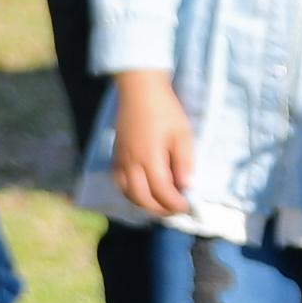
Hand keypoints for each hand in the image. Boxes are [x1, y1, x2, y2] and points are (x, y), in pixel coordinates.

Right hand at [110, 70, 196, 219]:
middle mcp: (131, 164)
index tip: (187, 207)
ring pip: (128, 194)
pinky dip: (131, 195)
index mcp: (150, 157)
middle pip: (142, 198)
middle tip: (175, 210)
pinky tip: (143, 193)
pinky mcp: (114, 158)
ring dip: (144, 205)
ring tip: (161, 205)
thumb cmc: (165, 110)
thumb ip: (184, 161)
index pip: (161, 191)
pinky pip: (119, 185)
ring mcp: (120, 162)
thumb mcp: (182, 133)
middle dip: (159, 209)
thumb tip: (186, 186)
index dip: (174, 203)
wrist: (139, 91)